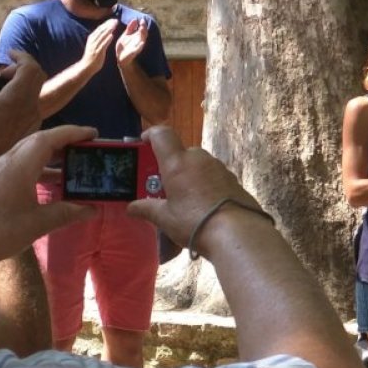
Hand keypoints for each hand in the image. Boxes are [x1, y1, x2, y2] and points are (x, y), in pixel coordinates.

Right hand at [0, 52, 45, 167]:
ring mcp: (35, 114)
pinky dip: (23, 92)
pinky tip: (5, 101)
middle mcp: (32, 104)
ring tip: (1, 86)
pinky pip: (33, 100)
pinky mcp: (34, 122)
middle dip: (22, 66)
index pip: (31, 67)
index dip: (21, 55)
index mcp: (18, 96)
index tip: (9, 53)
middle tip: (3, 72)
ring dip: (23, 80)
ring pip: (37, 88)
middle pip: (38, 75)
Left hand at [0, 125, 98, 275]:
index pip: (48, 138)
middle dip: (63, 140)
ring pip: (27, 152)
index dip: (72, 133)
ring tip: (72, 164)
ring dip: (50, 154)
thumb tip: (93, 209)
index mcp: (19, 166)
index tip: (93, 134)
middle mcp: (6, 162)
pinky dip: (38, 166)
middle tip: (86, 147)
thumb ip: (68, 212)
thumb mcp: (39, 223)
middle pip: (38, 141)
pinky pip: (19, 164)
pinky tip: (50, 181)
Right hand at [82, 19, 118, 71]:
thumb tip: (105, 33)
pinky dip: (107, 39)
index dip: (106, 23)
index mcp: (92, 38)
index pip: (100, 28)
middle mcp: (93, 40)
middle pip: (101, 30)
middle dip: (108, 24)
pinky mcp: (98, 52)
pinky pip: (103, 44)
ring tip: (115, 25)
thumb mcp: (94, 45)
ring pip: (102, 36)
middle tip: (115, 20)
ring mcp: (95, 46)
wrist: (87, 66)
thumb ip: (99, 39)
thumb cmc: (92, 56)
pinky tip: (112, 35)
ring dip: (108, 30)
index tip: (113, 19)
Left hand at [116, 18, 147, 67]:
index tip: (141, 19)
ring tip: (142, 29)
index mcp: (137, 37)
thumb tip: (135, 19)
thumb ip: (130, 28)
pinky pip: (138, 49)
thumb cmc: (124, 46)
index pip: (142, 29)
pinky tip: (141, 43)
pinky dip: (140, 46)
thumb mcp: (126, 35)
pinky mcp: (134, 53)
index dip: (142, 24)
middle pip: (144, 34)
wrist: (120, 58)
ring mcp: (137, 47)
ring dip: (143, 35)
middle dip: (144, 28)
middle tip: (143, 22)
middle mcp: (139, 41)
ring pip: (143, 40)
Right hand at [128, 126, 261, 251]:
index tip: (144, 142)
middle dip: (172, 165)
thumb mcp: (165, 218)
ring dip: (191, 175)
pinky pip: (214, 176)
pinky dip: (207, 184)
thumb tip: (131, 208)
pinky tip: (205, 204)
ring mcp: (220, 168)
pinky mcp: (233, 179)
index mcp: (178, 163)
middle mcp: (200, 159)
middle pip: (182, 152)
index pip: (162, 135)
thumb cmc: (194, 221)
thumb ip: (147, 209)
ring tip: (186, 198)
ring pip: (200, 164)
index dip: (151, 134)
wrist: (236, 232)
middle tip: (165, 184)